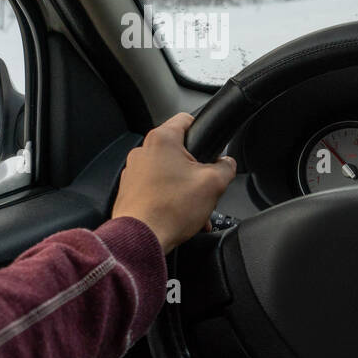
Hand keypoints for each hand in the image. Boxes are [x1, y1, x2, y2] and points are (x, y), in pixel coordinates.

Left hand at [111, 112, 236, 253]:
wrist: (141, 238)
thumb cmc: (170, 210)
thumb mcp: (213, 184)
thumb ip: (226, 167)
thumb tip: (227, 164)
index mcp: (162, 140)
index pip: (186, 119)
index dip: (203, 129)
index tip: (210, 142)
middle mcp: (143, 151)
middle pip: (178, 150)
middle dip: (195, 168)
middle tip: (205, 184)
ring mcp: (133, 171)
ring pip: (167, 172)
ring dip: (183, 187)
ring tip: (194, 207)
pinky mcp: (129, 190)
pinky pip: (155, 188)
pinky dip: (169, 198)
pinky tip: (180, 215)